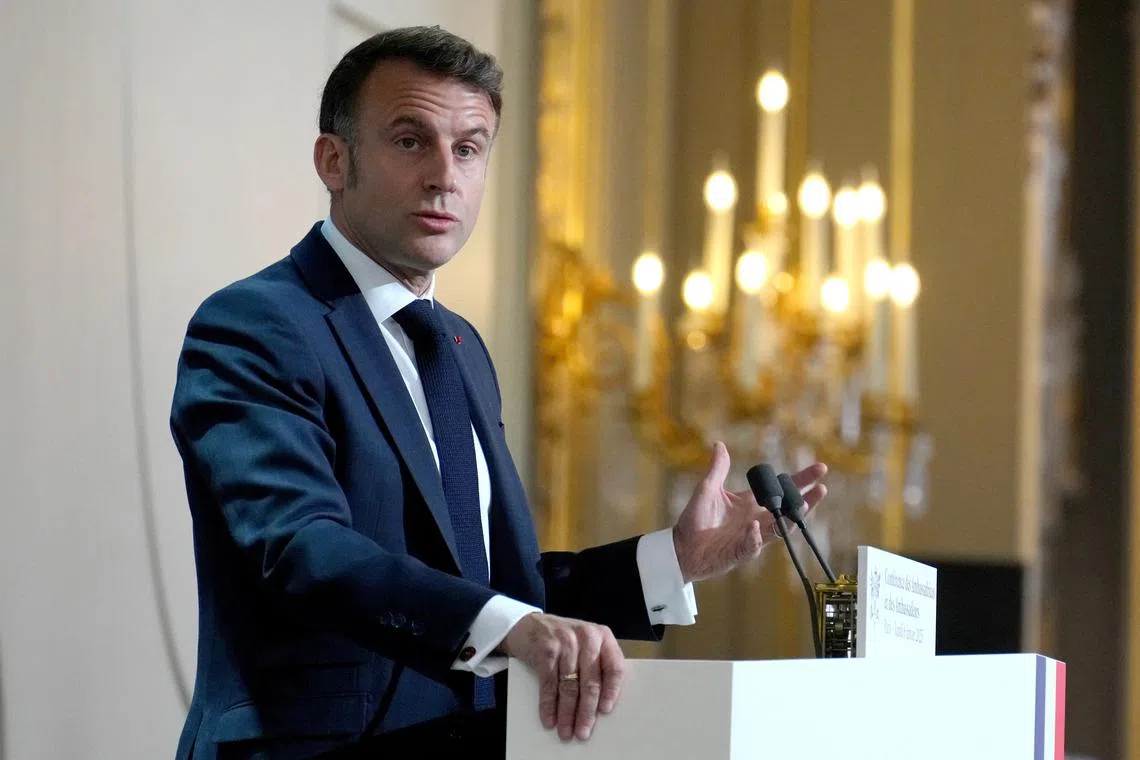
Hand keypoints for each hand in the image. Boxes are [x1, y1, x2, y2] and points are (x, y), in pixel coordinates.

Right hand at [499, 612, 624, 741]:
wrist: (528, 625)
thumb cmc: (562, 639)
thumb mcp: (584, 644)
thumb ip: (596, 664)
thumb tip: (599, 707)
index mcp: (602, 636)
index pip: (614, 667)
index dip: (611, 691)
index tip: (605, 711)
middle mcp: (586, 637)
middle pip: (591, 682)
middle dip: (586, 712)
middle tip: (583, 733)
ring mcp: (566, 642)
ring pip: (570, 687)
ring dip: (567, 714)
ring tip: (566, 732)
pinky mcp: (546, 650)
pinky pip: (549, 684)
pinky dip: (548, 705)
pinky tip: (549, 719)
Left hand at [672, 442, 827, 582]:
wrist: (682, 547)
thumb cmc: (695, 520)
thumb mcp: (707, 489)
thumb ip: (717, 469)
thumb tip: (719, 444)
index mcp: (750, 504)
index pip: (780, 490)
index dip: (800, 480)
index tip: (820, 468)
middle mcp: (756, 520)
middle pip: (788, 510)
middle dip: (805, 500)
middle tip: (821, 488)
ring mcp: (751, 537)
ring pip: (780, 529)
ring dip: (792, 518)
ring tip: (804, 504)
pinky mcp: (740, 552)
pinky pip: (753, 545)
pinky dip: (755, 537)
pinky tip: (755, 527)